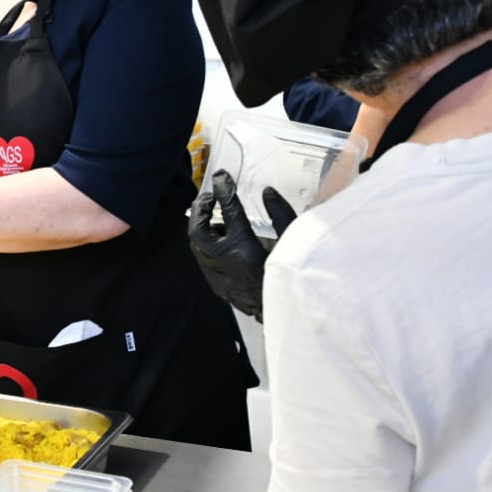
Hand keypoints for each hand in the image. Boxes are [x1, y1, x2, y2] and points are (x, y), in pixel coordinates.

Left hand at [187, 170, 296, 321]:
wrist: (288, 314)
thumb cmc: (294, 278)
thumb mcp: (293, 242)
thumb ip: (281, 214)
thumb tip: (267, 193)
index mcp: (244, 249)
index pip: (229, 211)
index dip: (224, 190)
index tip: (222, 177)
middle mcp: (226, 262)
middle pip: (198, 229)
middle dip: (200, 209)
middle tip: (210, 197)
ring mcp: (218, 276)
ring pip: (196, 246)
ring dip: (202, 228)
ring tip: (216, 218)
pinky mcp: (217, 286)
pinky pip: (203, 260)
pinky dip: (207, 246)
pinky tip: (221, 242)